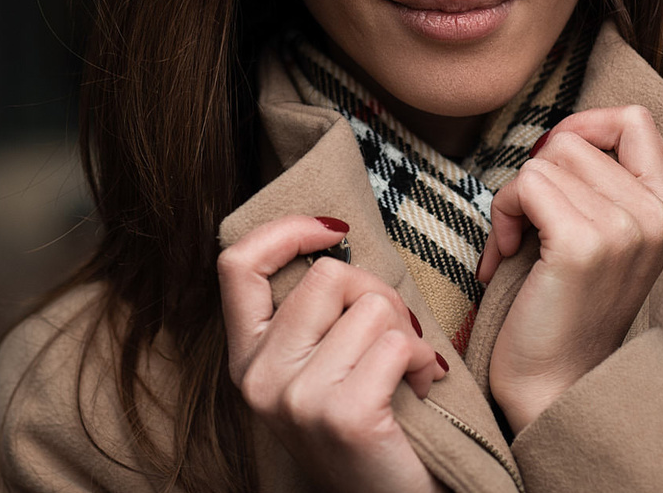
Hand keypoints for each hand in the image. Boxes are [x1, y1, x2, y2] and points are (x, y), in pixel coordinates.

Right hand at [219, 215, 448, 492]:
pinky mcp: (343, 415)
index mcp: (248, 359)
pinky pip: (399, 344)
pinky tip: (422, 386)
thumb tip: (336, 238)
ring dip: (408, 332)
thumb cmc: (366, 430)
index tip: (332, 231)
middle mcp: (260, 378)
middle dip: (378, 292)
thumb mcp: (318, 369)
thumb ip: (312, 315)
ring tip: (408, 370)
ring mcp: (297, 398)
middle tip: (396, 334)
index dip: (285, 231)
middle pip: (328, 275)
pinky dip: (424, 360)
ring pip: (371, 306)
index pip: (237, 265)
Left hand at [476, 105, 662, 432]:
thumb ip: (601, 185)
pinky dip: (503, 215)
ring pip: (544, 161)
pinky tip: (508, 254)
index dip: (583, 125)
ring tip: (521, 246)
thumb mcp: (603, 237)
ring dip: (515, 200)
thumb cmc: (564, 309)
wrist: (556, 386)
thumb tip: (560, 135)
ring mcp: (625, 229)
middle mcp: (656, 216)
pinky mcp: (584, 245)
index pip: (635, 121)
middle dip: (536, 177)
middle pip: (573, 140)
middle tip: (530, 229)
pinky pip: (527, 186)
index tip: (553, 163)